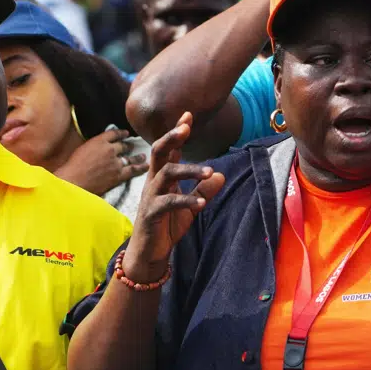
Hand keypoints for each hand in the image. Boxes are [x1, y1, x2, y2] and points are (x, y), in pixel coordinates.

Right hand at [55, 128, 148, 196]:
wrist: (73, 182)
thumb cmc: (72, 167)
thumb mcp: (81, 149)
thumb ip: (93, 146)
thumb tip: (99, 148)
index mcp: (99, 141)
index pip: (114, 133)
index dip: (121, 133)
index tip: (125, 133)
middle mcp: (109, 149)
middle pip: (123, 145)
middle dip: (128, 146)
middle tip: (132, 146)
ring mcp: (115, 163)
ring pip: (130, 158)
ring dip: (137, 157)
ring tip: (142, 156)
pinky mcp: (118, 175)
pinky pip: (132, 170)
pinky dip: (140, 168)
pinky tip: (145, 166)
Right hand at [124, 113, 224, 283]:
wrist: (149, 254)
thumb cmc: (166, 226)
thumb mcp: (190, 207)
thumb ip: (203, 190)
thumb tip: (221, 174)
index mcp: (162, 177)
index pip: (169, 149)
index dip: (177, 132)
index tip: (188, 115)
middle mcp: (154, 182)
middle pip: (159, 152)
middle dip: (172, 137)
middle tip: (186, 127)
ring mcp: (151, 197)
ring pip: (166, 173)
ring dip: (188, 169)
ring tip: (208, 171)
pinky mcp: (151, 214)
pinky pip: (168, 202)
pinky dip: (186, 200)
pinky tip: (201, 202)